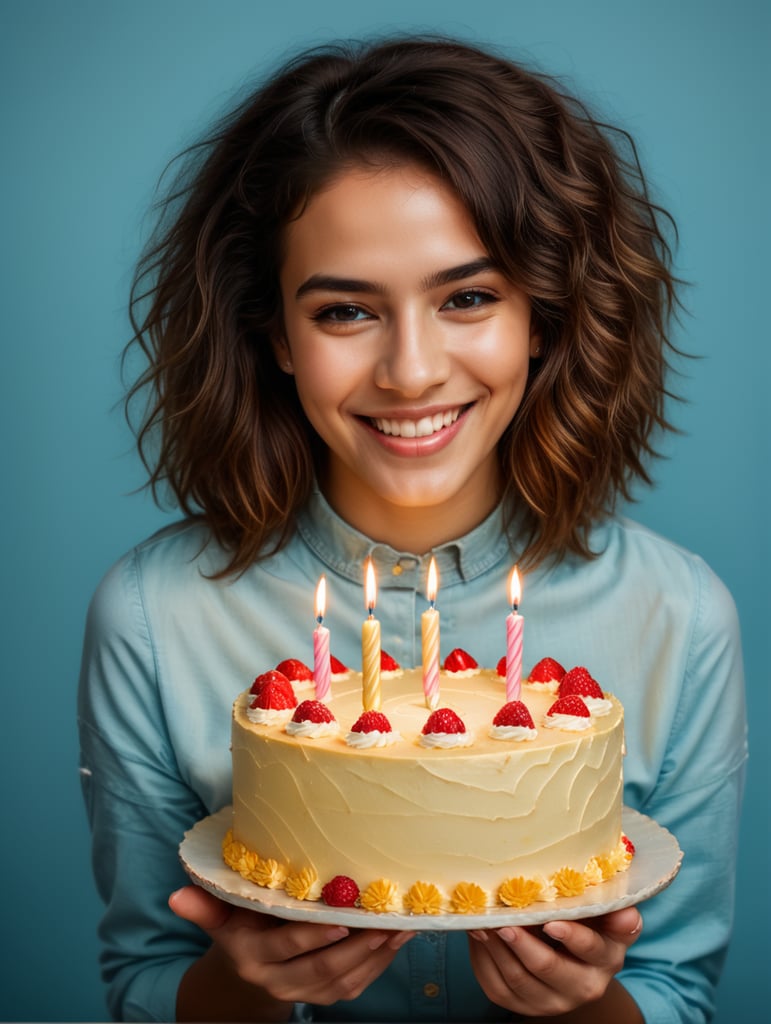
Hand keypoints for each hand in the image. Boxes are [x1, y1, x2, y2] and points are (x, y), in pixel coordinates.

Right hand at [170, 885, 413, 1011]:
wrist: (242, 983)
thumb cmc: (237, 935)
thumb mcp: (220, 920)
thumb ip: (205, 907)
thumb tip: (177, 895)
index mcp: (255, 958)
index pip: (287, 947)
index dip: (313, 936)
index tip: (341, 917)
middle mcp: (279, 981)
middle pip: (323, 968)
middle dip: (357, 946)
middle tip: (384, 921)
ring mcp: (304, 993)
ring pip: (344, 980)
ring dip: (376, 955)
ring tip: (401, 926)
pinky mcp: (324, 998)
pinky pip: (355, 986)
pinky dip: (380, 964)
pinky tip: (398, 939)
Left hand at [468, 906, 642, 1018]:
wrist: (572, 959)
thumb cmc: (590, 924)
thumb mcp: (608, 917)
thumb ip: (615, 910)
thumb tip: (625, 914)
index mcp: (605, 960)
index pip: (591, 949)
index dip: (572, 937)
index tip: (552, 922)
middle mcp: (581, 987)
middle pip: (548, 968)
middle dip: (523, 945)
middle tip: (505, 923)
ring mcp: (549, 1000)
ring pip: (518, 978)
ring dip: (497, 948)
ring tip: (484, 923)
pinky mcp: (521, 1005)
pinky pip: (497, 987)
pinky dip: (483, 959)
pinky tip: (478, 935)